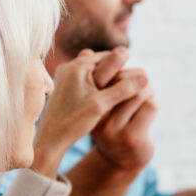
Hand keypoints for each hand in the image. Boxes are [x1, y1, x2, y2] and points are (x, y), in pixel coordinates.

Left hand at [30, 47, 143, 175]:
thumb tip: (145, 76)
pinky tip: (107, 98)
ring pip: (95, 72)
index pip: (108, 56)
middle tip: (134, 84)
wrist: (50, 139)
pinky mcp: (65, 87)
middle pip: (101, 63)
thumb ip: (123, 89)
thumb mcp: (101, 105)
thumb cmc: (74, 122)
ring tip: (123, 92)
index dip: (125, 65)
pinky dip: (99, 86)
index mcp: (77, 66)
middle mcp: (69, 67)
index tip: (139, 78)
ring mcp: (66, 77)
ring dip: (109, 80)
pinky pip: (88, 81)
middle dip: (117, 72)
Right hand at [90, 70, 156, 171]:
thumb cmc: (109, 122)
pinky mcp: (132, 136)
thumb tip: (86, 50)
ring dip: (147, 88)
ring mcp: (113, 128)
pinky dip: (153, 101)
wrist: (120, 158)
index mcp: (84, 103)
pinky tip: (149, 106)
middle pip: (122, 79)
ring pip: (138, 91)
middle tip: (142, 79)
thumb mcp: (97, 101)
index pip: (102, 72)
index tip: (125, 67)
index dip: (116, 64)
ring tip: (146, 92)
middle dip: (135, 75)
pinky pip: (150, 106)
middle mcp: (96, 116)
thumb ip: (94, 77)